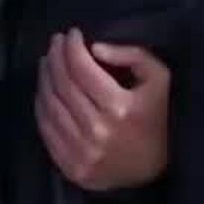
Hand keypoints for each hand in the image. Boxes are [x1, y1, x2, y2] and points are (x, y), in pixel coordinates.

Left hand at [35, 28, 170, 190]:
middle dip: (55, 58)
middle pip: (62, 85)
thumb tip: (94, 48)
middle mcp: (97, 129)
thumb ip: (132, 55)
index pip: (82, 69)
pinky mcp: (72, 167)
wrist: (160, 169)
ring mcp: (81, 151)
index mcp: (119, 106)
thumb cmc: (161, 117)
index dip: (72, 47)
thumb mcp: (160, 78)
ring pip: (50, 107)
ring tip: (48, 63)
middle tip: (55, 43)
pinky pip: (46, 132)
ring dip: (44, 79)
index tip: (71, 34)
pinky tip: (45, 91)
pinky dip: (41, 107)